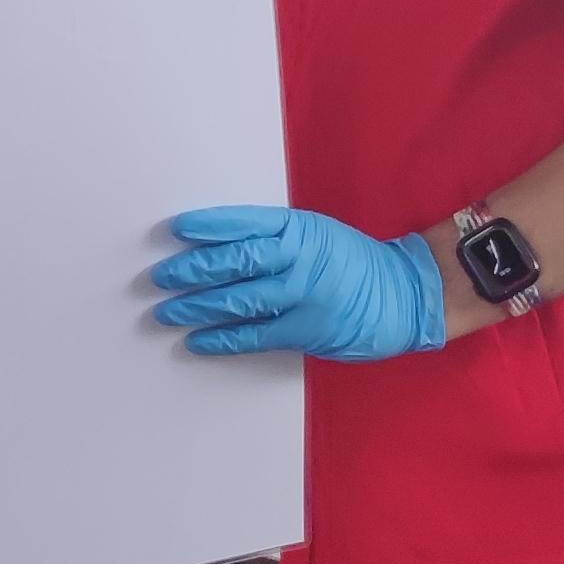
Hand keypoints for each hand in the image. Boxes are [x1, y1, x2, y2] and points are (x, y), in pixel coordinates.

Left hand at [148, 203, 447, 364]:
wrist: (405, 294)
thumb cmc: (355, 263)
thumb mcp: (318, 234)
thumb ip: (276, 237)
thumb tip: (221, 245)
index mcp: (299, 230)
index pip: (243, 224)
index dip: (207, 227)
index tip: (175, 231)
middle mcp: (298, 259)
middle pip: (233, 261)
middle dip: (190, 269)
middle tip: (158, 277)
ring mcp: (301, 295)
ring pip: (237, 299)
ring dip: (196, 306)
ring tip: (166, 311)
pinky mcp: (305, 329)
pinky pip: (254, 335)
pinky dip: (221, 338)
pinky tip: (196, 340)